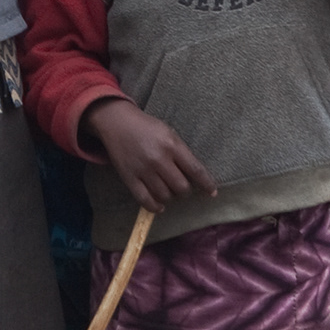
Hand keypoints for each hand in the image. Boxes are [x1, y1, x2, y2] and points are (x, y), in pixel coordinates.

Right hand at [86, 98, 215, 211]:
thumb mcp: (169, 133)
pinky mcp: (129, 178)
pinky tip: (160, 206)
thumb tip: (195, 176)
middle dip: (186, 191)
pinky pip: (145, 200)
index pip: (195, 170)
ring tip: (170, 192)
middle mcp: (159, 159)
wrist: (117, 123)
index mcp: (172, 145)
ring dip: (171, 197)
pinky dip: (155, 206)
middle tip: (183, 187)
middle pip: (181, 187)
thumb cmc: (147, 127)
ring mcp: (143, 170)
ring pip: (165, 196)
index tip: (212, 192)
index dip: (206, 184)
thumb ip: (181, 153)